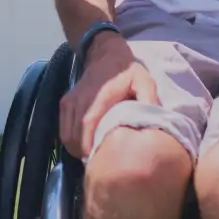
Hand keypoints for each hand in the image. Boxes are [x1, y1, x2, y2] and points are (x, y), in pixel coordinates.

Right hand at [60, 32, 159, 158]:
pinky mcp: (65, 103)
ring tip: (96, 158)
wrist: (105, 52)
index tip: (101, 166)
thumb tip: (154, 126)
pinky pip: (63, 130)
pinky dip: (72, 141)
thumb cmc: (127, 71)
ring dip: (78, 151)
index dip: (90, 149)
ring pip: (66, 137)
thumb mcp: (144, 81)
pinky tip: (87, 145)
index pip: (87, 127)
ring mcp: (69, 102)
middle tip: (102, 166)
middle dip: (85, 156)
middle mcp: (79, 101)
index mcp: (99, 98)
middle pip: (73, 138)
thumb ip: (149, 101)